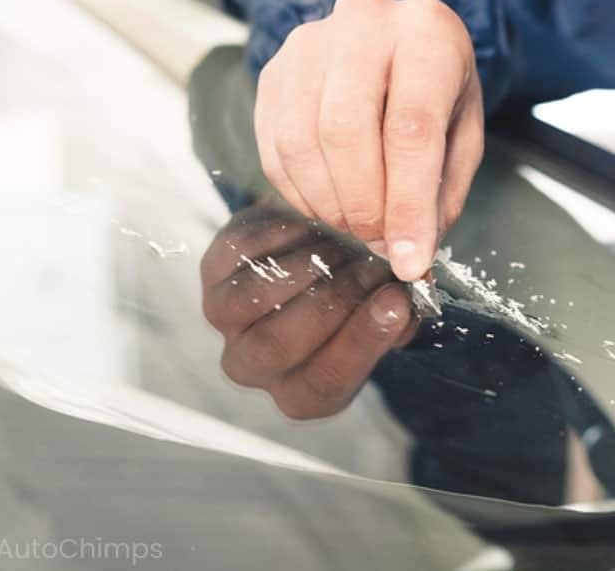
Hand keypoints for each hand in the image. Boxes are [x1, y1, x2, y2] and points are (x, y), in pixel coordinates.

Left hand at [200, 200, 417, 419]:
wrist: (326, 252)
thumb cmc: (364, 293)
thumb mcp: (390, 314)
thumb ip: (400, 316)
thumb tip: (401, 300)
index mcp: (301, 391)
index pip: (323, 383)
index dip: (360, 342)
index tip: (396, 299)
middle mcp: (254, 365)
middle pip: (276, 346)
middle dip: (334, 300)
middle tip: (374, 264)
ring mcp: (225, 319)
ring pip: (247, 302)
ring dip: (306, 267)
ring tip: (347, 242)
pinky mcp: (212, 271)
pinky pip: (237, 255)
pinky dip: (279, 235)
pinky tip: (314, 223)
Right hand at [254, 0, 483, 280]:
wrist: (400, 42)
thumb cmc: (439, 92)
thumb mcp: (463, 136)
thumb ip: (440, 195)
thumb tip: (409, 258)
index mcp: (428, 34)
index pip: (410, 128)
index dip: (406, 204)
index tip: (409, 259)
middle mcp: (365, 23)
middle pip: (345, 131)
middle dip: (361, 205)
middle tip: (378, 238)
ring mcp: (310, 41)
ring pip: (301, 140)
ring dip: (327, 203)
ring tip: (356, 223)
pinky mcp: (275, 68)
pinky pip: (273, 145)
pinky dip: (298, 191)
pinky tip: (327, 203)